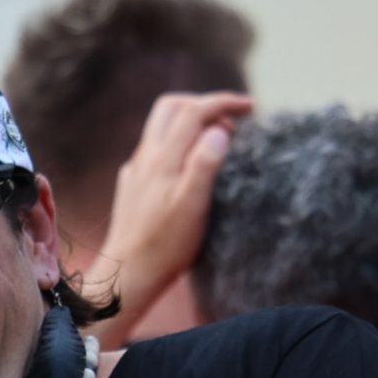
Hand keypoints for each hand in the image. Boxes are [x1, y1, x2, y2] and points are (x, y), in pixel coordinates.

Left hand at [88, 91, 252, 326]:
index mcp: (164, 158)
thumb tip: (219, 129)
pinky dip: (177, 145)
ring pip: (161, 128)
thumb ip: (205, 164)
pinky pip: (154, 151)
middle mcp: (145, 158)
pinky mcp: (131, 186)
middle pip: (171, 108)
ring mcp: (136, 171)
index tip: (250, 107)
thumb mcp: (193, 206)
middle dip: (203, 104)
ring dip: (190, 123)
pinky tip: (187, 166)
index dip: (223, 102)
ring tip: (215, 140)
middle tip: (231, 120)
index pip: (193, 111)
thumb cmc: (166, 245)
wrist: (127, 274)